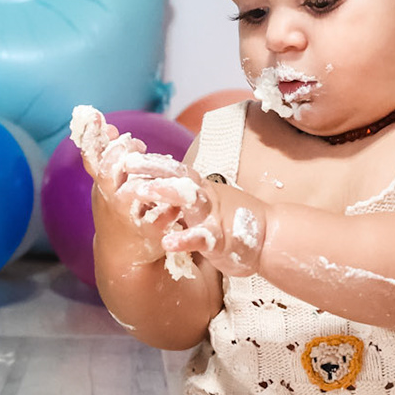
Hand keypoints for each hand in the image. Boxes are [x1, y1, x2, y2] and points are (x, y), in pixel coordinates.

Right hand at [74, 108, 196, 268]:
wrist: (122, 253)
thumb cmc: (117, 208)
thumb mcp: (107, 182)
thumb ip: (105, 153)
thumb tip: (103, 122)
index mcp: (102, 185)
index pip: (95, 158)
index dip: (107, 143)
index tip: (123, 135)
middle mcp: (110, 199)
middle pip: (108, 173)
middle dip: (122, 155)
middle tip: (139, 146)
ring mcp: (128, 216)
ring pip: (133, 192)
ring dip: (145, 175)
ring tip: (162, 164)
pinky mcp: (148, 233)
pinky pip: (159, 218)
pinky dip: (168, 208)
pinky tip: (179, 198)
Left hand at [119, 169, 264, 278]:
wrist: (269, 238)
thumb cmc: (233, 218)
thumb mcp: (206, 201)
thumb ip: (185, 191)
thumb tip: (156, 180)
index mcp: (199, 188)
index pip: (173, 169)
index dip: (150, 160)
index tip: (125, 151)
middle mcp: (205, 197)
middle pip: (178, 177)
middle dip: (153, 169)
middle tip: (127, 162)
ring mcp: (212, 217)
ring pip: (189, 201)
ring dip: (167, 193)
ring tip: (143, 191)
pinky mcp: (219, 240)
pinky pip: (201, 239)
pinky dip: (185, 240)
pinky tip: (167, 243)